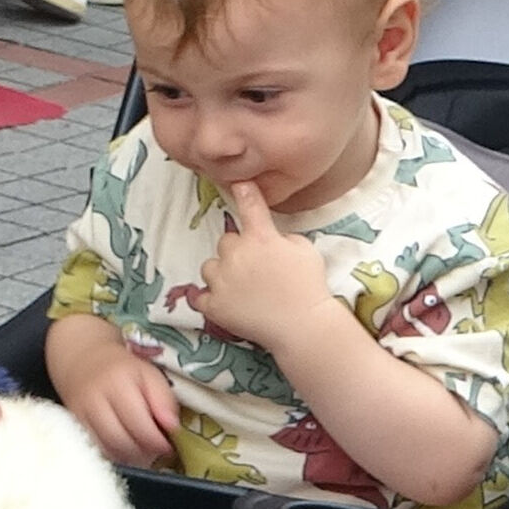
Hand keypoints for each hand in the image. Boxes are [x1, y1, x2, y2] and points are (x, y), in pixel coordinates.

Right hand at [53, 328, 179, 466]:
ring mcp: (81, 415)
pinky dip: (115, 456)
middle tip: (157, 452)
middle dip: (143, 453)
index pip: (139, 423)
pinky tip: (127, 451)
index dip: (156, 441)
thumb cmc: (122, 369)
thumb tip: (172, 427)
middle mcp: (95, 400)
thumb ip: (164, 399)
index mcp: (117, 383)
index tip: (169, 446)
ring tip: (144, 453)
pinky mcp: (75, 427)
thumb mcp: (149, 374)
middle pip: (121, 440)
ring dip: (130, 457)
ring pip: (108, 449)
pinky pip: (97, 450)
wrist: (83, 361)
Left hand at [196, 182, 341, 354]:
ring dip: (220, 272)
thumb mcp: (306, 250)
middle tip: (254, 268)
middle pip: (226, 242)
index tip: (237, 183)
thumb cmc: (309, 286)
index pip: (249, 204)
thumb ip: (284, 238)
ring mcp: (221, 280)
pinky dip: (208, 299)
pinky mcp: (214, 305)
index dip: (243, 191)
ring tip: (239, 288)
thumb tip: (273, 240)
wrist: (302, 325)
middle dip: (237, 251)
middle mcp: (236, 254)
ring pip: (209, 266)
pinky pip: (199, 297)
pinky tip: (223, 302)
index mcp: (260, 237)